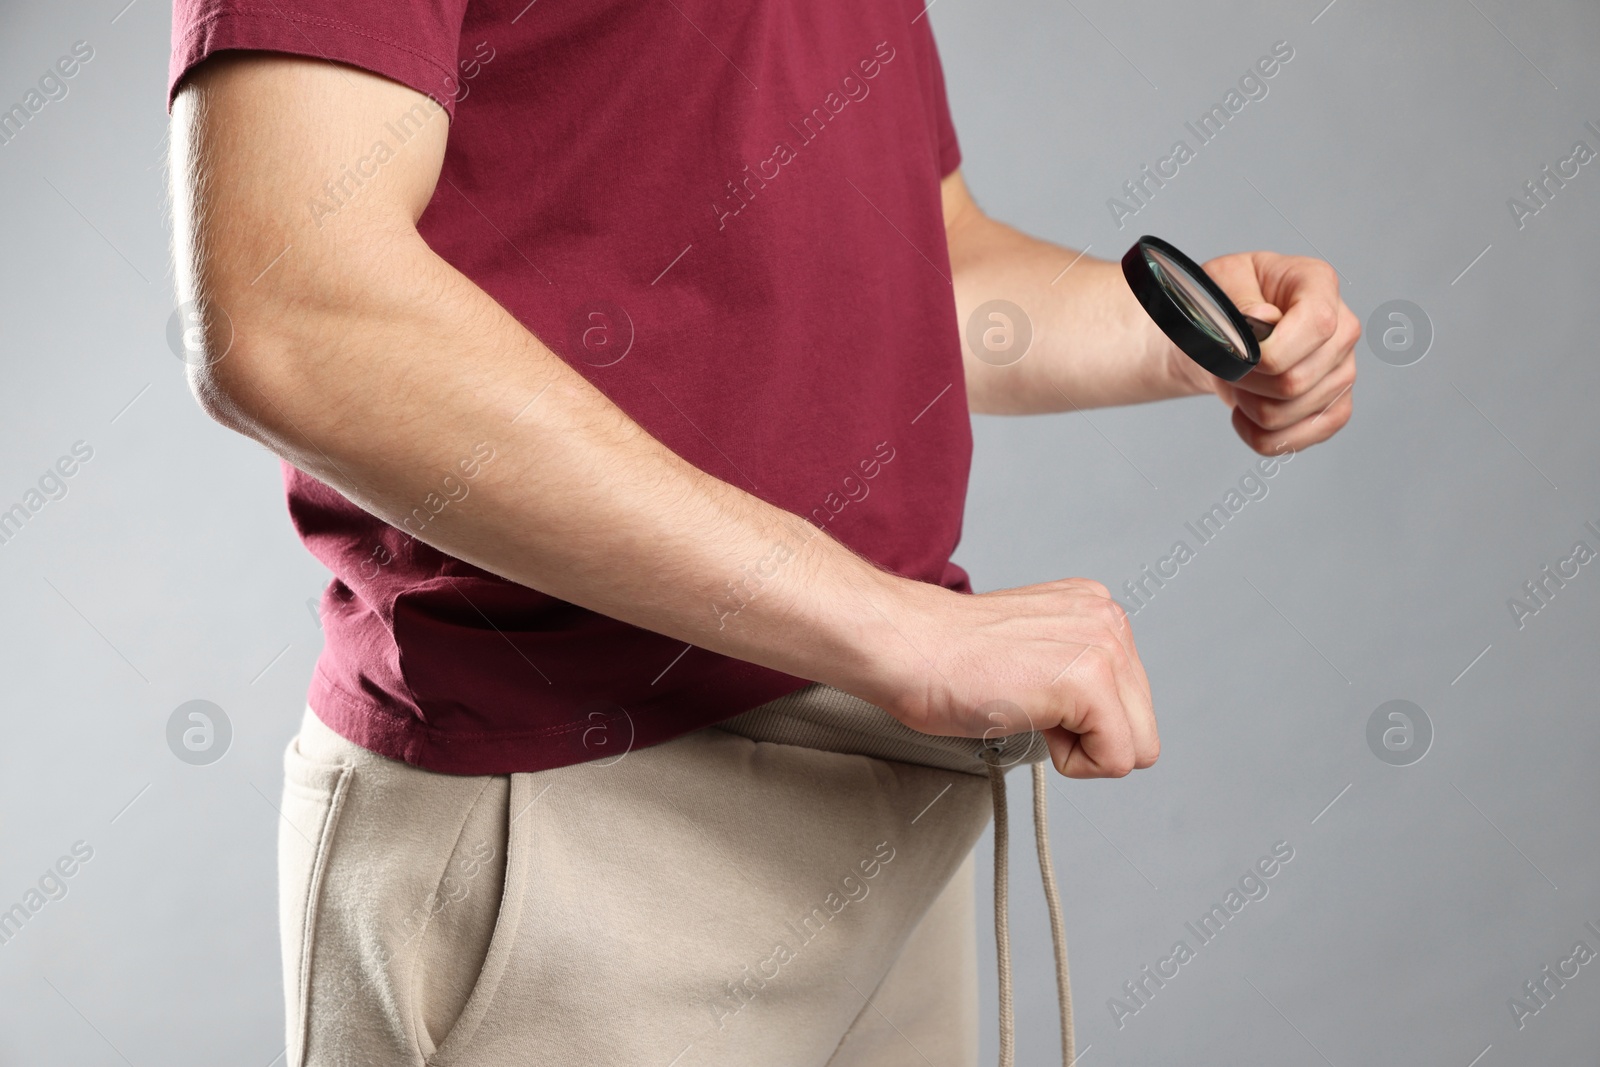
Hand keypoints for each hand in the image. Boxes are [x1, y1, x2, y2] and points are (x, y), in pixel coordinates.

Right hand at [871, 578, 1158, 778]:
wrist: (908, 649)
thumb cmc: (948, 659)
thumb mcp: (1033, 652)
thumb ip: (1075, 670)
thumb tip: (1099, 722)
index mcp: (1097, 610)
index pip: (1131, 699)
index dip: (1080, 719)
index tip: (1031, 693)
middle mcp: (1110, 619)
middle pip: (1143, 726)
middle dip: (1088, 737)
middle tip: (1028, 706)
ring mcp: (1105, 647)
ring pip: (1136, 748)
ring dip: (1080, 749)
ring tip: (1027, 709)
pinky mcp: (1092, 681)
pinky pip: (1117, 760)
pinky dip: (1071, 762)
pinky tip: (1029, 719)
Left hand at [1184, 251, 1359, 454]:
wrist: (1224, 333)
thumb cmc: (1224, 300)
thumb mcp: (1220, 280)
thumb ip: (1239, 295)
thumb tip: (1263, 320)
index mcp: (1318, 284)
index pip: (1317, 325)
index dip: (1271, 352)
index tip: (1239, 352)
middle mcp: (1343, 329)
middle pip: (1295, 380)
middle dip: (1246, 380)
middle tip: (1230, 363)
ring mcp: (1343, 372)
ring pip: (1287, 414)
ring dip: (1247, 405)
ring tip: (1239, 380)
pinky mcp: (1333, 409)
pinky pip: (1294, 441)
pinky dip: (1257, 435)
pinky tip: (1245, 413)